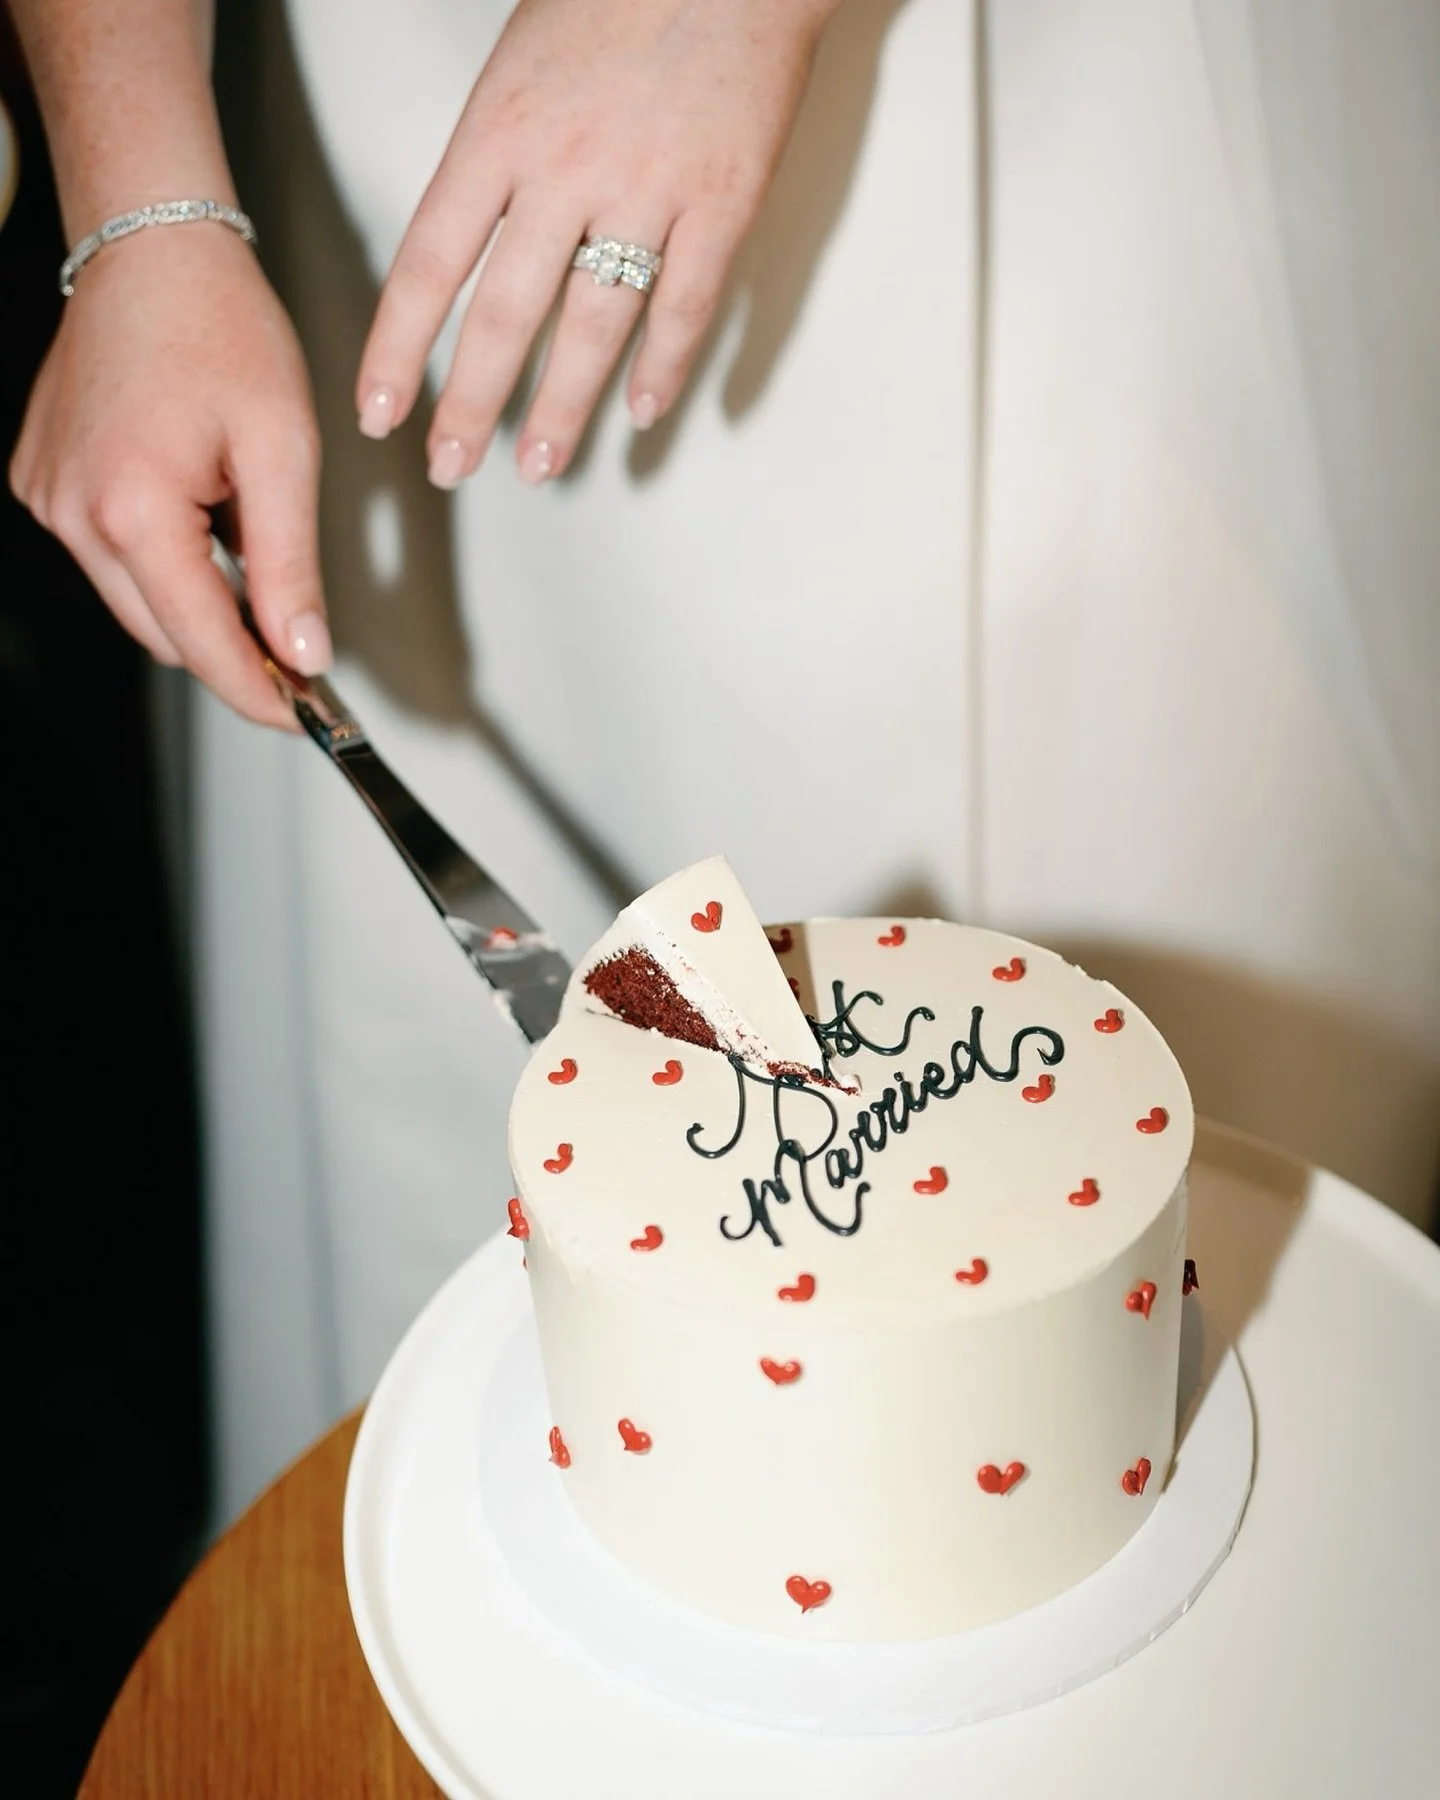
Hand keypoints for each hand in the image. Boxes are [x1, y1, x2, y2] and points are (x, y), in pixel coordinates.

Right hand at [10, 223, 328, 727]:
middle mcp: (72, 512)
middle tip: (302, 654)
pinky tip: (203, 519)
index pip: (201, 640)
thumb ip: (290, 563)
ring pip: (138, 603)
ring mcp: (47, 498)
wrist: (152, 249)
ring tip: (254, 561)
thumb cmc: (220, 329)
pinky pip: (113, 558)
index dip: (258, 690)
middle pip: (165, 634)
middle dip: (233, 653)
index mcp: (131, 508)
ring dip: (199, 604)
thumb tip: (304, 651)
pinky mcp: (42, 484)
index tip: (304, 718)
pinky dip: (165, 562)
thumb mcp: (283, 451)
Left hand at [356, 0, 838, 486]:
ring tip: (538, 465)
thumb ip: (497, 152)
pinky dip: (665, 367)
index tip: (378, 412)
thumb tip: (477, 239)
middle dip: (469, 405)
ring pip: (592, 327)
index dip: (399, 348)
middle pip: (503, 316)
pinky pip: (687, 306)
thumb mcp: (520, 58)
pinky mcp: (722, 202)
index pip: (430, 262)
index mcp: (500, 129)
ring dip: (561, 408)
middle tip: (452, 466)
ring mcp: (647, 191)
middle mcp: (564, 170)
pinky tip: (643, 413)